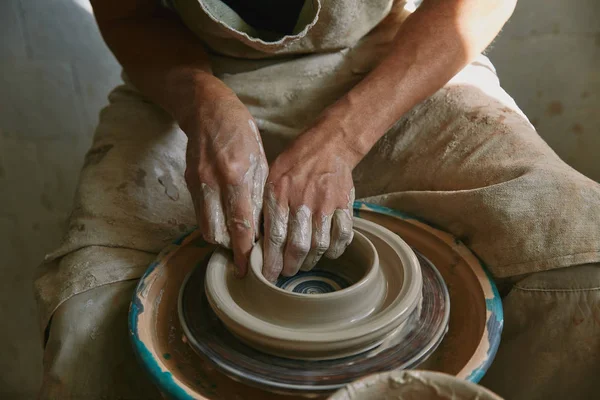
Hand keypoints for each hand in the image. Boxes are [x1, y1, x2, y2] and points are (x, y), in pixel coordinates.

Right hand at [183, 83, 267, 275]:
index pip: (240, 225)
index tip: (248, 269)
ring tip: (234, 242)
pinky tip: (224, 222)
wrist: (207, 109)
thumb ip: (259, 194)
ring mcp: (197, 183)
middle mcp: (213, 183)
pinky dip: (212, 223)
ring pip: (205, 227)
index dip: (243, 251)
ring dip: (220, 239)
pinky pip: (199, 213)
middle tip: (243, 256)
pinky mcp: (188, 183)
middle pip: (217, 233)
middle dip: (230, 249)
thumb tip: (261, 227)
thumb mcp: (260, 160)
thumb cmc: (241, 132)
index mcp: (236, 176)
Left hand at [262, 129, 355, 280]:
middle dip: (290, 266)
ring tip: (303, 264)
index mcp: (280, 193)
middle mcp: (303, 200)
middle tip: (286, 272)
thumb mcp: (271, 176)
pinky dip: (335, 250)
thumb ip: (266, 205)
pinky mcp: (344, 205)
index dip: (271, 261)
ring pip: (319, 245)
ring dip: (310, 261)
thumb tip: (257, 237)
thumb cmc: (296, 161)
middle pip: (297, 246)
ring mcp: (326, 204)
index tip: (268, 275)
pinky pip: (342, 236)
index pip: (275, 237)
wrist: (329, 144)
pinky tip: (327, 253)